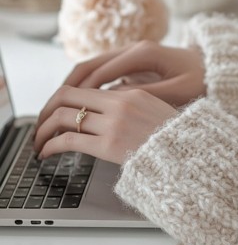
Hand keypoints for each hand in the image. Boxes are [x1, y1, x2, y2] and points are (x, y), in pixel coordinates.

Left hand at [35, 84, 176, 164]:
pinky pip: (69, 140)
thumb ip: (131, 107)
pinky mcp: (109, 145)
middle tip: (40, 125)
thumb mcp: (155, 113)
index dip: (63, 99)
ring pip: (63, 117)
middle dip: (47, 111)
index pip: (85, 87)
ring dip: (44, 130)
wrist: (191, 157)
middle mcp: (119, 104)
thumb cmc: (176, 141)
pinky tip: (47, 153)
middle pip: (67, 96)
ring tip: (40, 142)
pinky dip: (51, 145)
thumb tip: (107, 110)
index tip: (55, 112)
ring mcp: (114, 123)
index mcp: (130, 93)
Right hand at [61, 41, 205, 106]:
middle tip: (48, 112)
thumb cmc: (202, 81)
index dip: (79, 93)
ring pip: (92, 69)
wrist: (218, 69)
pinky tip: (79, 107)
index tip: (62, 112)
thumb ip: (145, 94)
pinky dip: (87, 88)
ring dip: (73, 88)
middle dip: (66, 89)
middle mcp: (132, 49)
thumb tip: (113, 99)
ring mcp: (131, 55)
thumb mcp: (178, 91)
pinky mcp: (134, 64)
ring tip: (57, 111)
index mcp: (142, 53)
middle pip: (88, 66)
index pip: (99, 71)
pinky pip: (103, 74)